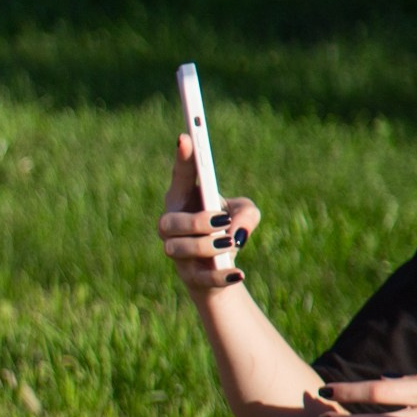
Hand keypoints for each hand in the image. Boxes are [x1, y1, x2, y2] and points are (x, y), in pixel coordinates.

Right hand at [157, 132, 257, 292]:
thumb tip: (235, 231)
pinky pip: (198, 278)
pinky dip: (219, 275)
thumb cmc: (229, 230)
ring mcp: (177, 252)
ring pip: (178, 249)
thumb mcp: (247, 213)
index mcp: (185, 200)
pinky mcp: (189, 277)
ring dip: (206, 246)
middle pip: (169, 222)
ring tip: (230, 243)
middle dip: (194, 221)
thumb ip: (247, 212)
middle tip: (221, 221)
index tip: (186, 138)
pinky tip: (238, 272)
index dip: (182, 158)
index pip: (181, 176)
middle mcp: (172, 225)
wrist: (221, 272)